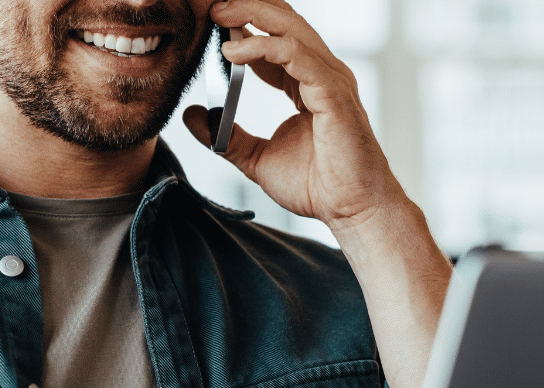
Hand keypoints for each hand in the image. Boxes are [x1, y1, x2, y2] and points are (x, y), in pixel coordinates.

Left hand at [181, 0, 409, 229]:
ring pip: (291, 29)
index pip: (277, 38)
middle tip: (211, 6)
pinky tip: (234, 51)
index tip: (211, 22)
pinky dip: (263, 47)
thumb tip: (193, 115)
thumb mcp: (256, 158)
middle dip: (248, 6)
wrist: (350, 210)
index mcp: (307, 82)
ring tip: (218, 17)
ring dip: (252, 16)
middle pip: (285, 21)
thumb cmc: (318, 185)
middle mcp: (322, 73)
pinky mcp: (332, 93)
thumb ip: (225, 136)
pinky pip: (296, 55)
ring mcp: (330, 80)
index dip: (245, 24)